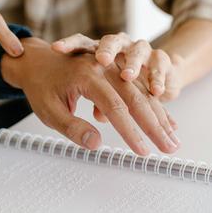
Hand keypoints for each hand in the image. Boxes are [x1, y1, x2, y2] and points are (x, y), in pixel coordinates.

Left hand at [1, 38, 179, 154]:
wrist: (37, 61)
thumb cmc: (41, 86)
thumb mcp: (48, 110)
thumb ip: (72, 127)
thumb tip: (96, 144)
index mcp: (86, 75)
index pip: (115, 107)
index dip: (130, 131)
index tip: (142, 152)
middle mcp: (103, 67)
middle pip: (135, 97)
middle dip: (154, 125)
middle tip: (169, 148)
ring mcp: (111, 66)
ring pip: (142, 91)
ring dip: (160, 115)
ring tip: (174, 138)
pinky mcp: (115, 70)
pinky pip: (140, 87)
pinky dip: (155, 105)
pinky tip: (167, 121)